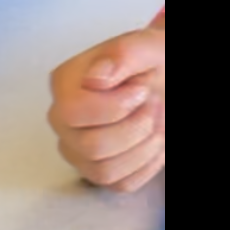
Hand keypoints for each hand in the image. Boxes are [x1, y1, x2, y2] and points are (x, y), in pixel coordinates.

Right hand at [46, 27, 164, 191]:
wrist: (167, 80)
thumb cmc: (155, 62)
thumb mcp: (148, 46)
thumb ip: (122, 54)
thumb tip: (96, 79)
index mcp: (64, 86)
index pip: (71, 113)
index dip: (113, 108)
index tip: (141, 90)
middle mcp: (62, 123)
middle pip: (91, 147)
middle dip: (136, 127)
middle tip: (154, 103)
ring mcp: (77, 151)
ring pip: (104, 172)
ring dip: (144, 147)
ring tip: (156, 121)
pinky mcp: (98, 172)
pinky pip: (122, 184)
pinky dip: (148, 163)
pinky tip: (154, 140)